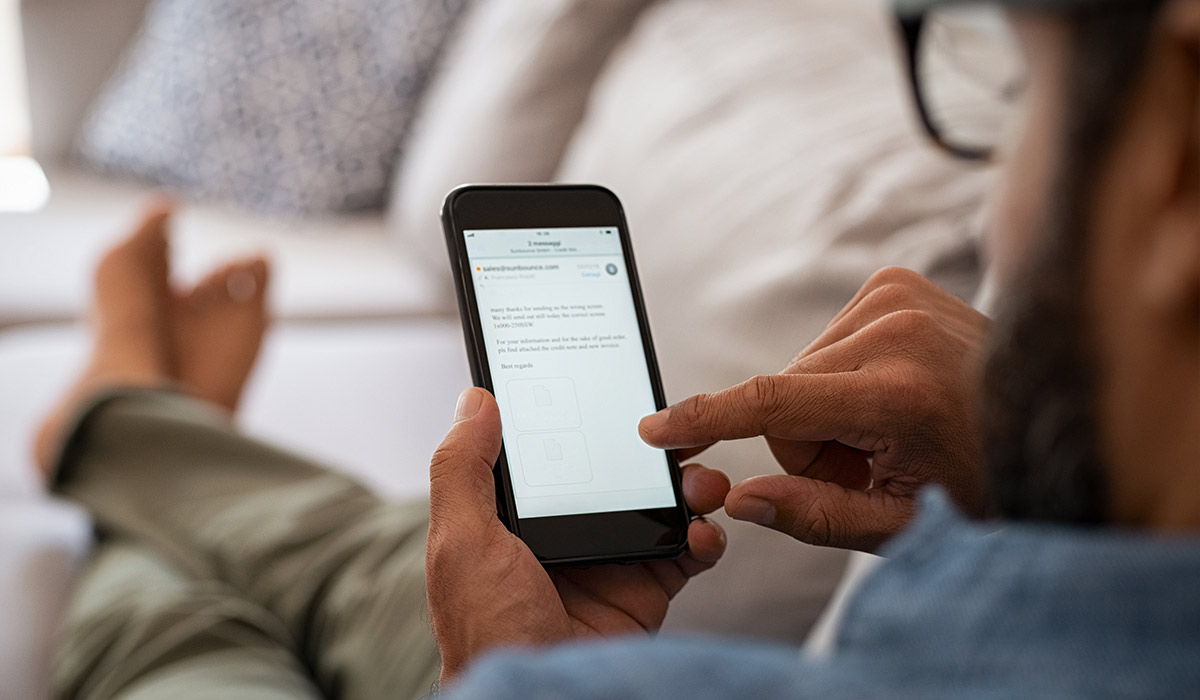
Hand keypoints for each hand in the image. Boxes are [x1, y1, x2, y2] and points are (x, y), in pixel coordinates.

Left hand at [426, 387, 728, 685]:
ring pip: (660, 504)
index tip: (615, 388)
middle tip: (679, 432)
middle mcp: (567, 533)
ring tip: (700, 482)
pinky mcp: (645, 592)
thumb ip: (463, 469)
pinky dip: (705, 536)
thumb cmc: (487, 632)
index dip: (586, 418)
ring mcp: (610, 562)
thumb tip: (476, 399)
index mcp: (518, 517)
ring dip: (689, 485)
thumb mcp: (461, 542)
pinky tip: (703, 532)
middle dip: (654, 449)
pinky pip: (686, 552)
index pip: (557, 450)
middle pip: (619, 472)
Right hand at [639, 267, 988, 551]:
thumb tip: (739, 501)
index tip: (655, 428)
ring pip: (800, 369)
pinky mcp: (896, 281)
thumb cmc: (984, 480)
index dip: (705, 418)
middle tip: (871, 459)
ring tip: (890, 425)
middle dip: (809, 440)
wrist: (1053, 417)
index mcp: (899, 394)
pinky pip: (825, 339)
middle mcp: (895, 330)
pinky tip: (891, 390)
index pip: (771, 403)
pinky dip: (843, 374)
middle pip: (783, 396)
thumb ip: (814, 515)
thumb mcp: (903, 524)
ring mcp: (898, 296)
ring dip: (827, 406)